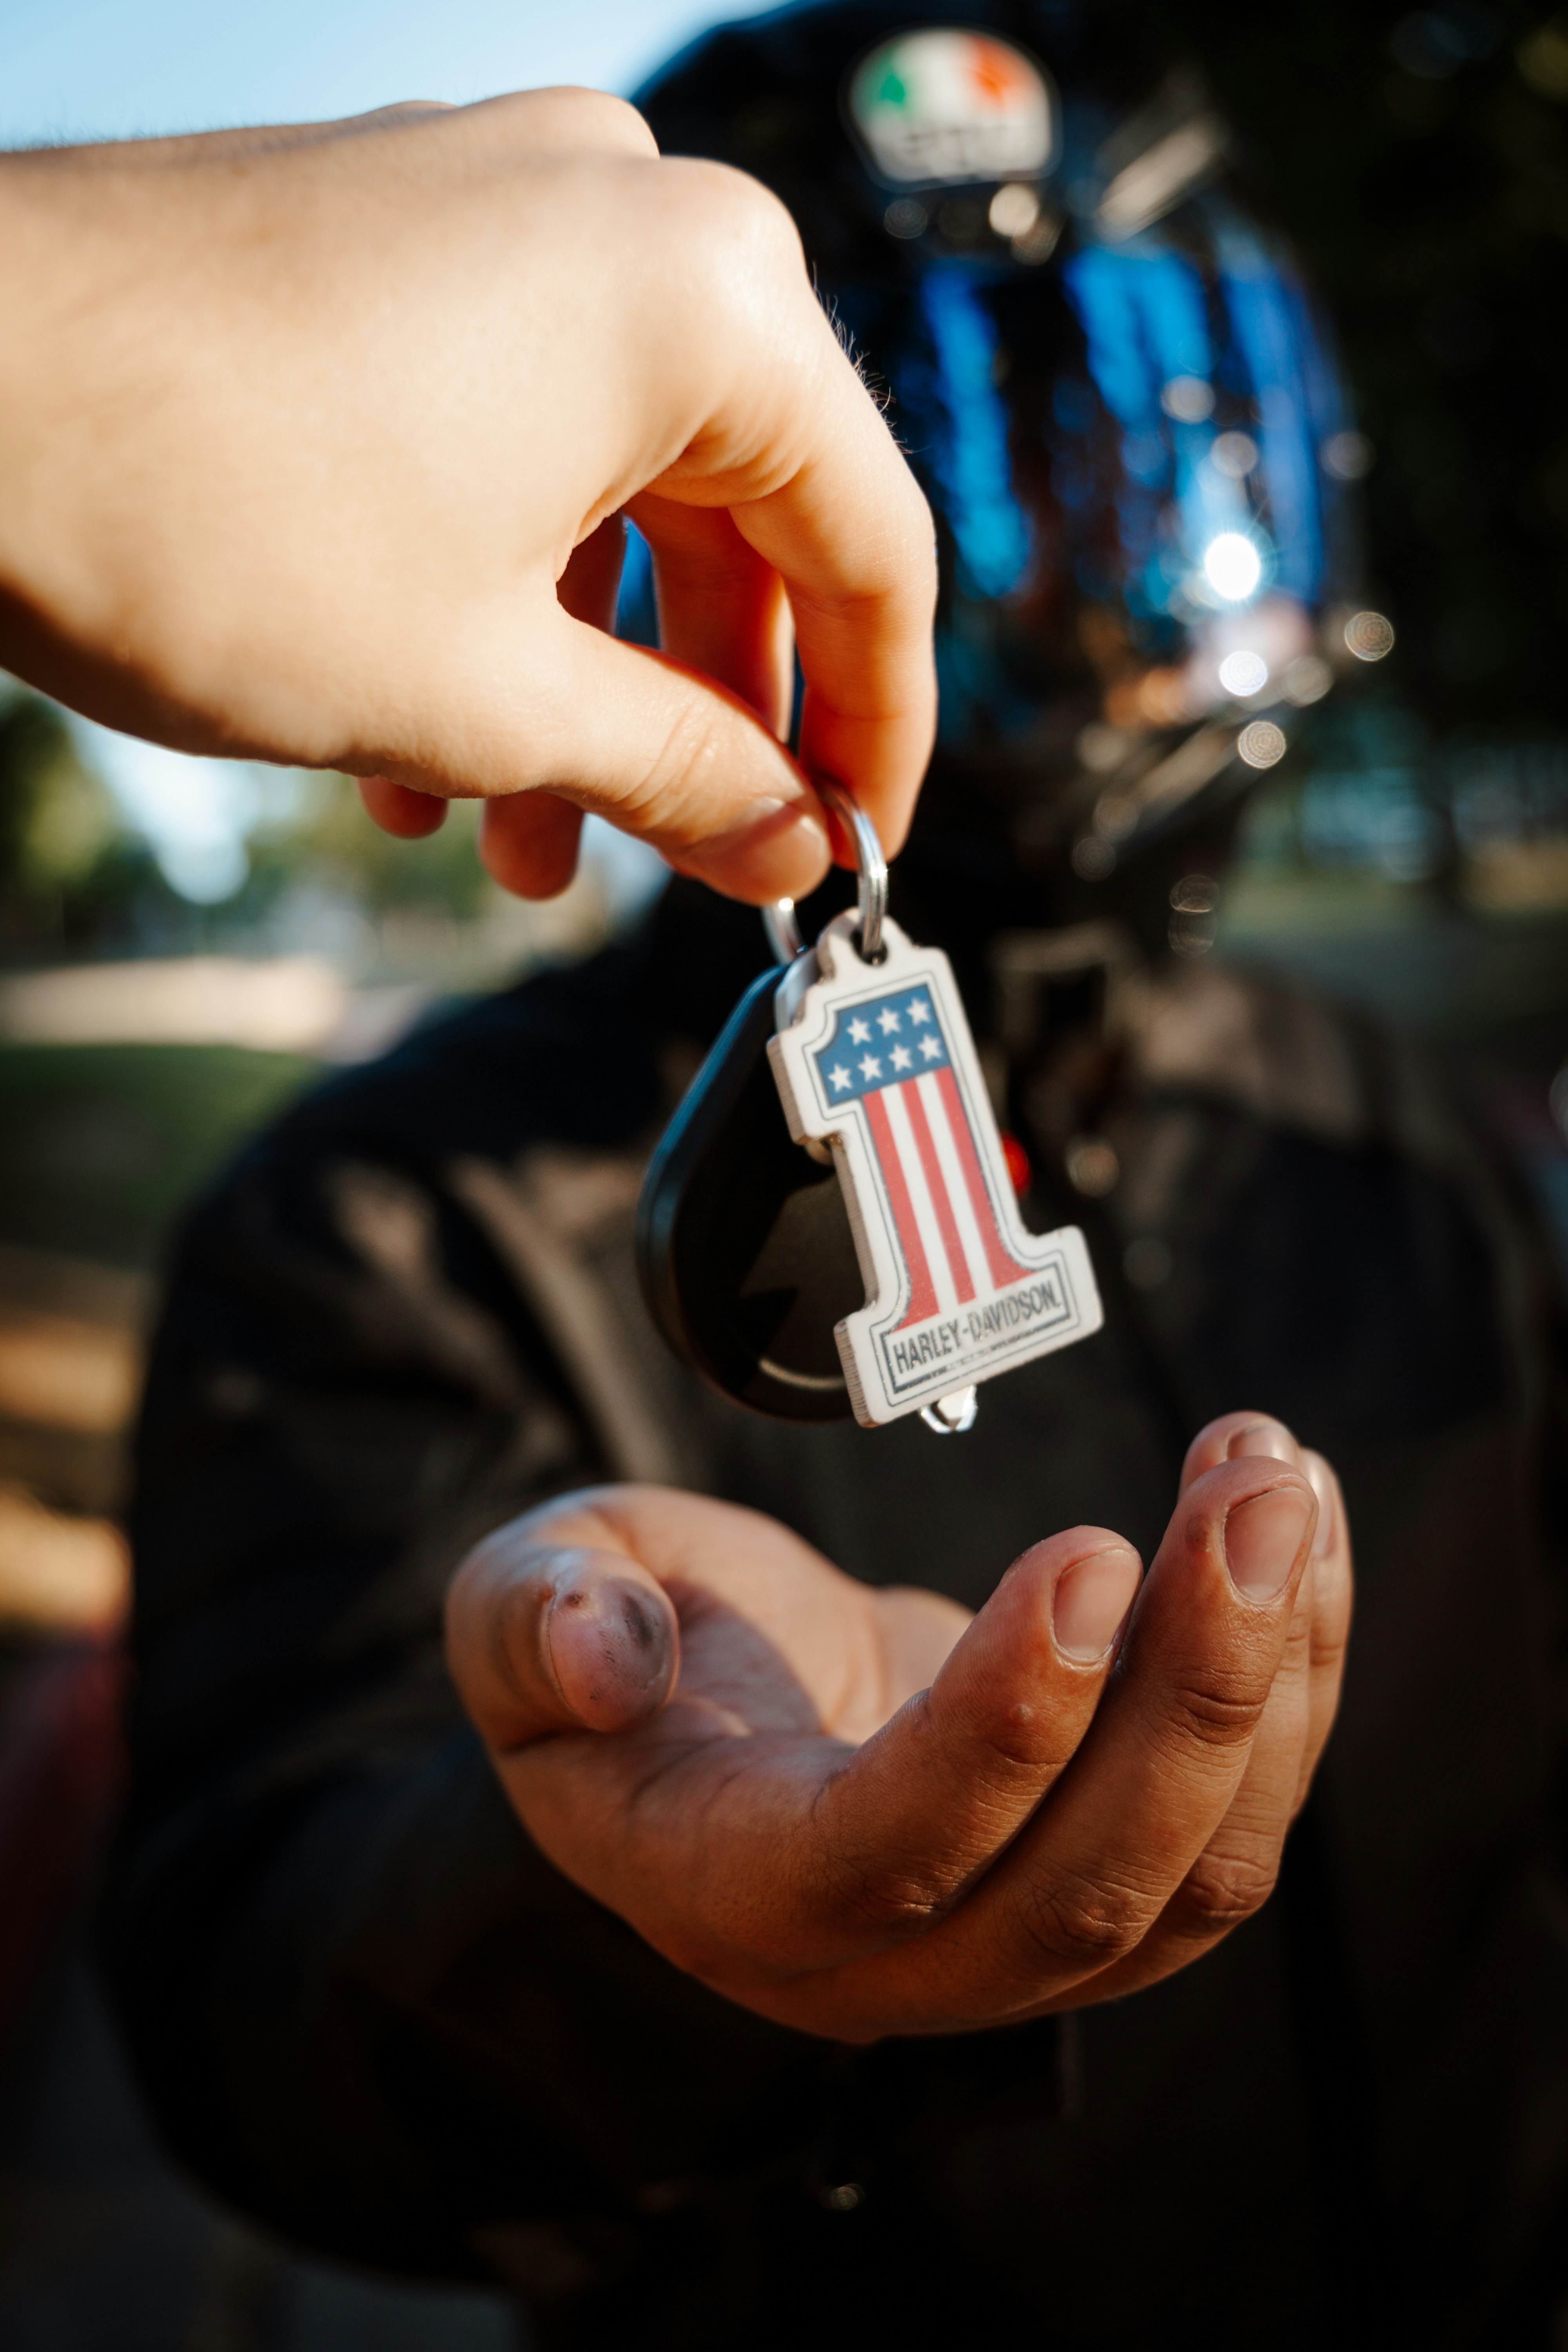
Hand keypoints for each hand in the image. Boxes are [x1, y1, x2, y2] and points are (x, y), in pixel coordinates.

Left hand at [0, 93, 935, 904]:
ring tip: (513, 842)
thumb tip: (789, 838)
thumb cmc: (205, 517)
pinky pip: (508, 437)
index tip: (846, 847)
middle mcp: (623, 222)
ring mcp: (499, 212)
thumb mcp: (491, 697)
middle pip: (743, 523)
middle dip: (699, 724)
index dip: (872, 730)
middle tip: (674, 864)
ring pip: (610, 496)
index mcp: (706, 305)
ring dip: (577, 687)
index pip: (873, 552)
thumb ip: (682, 773)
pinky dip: (490, 593)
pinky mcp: (397, 241)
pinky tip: (415, 737)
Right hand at [447, 1413, 1351, 2038]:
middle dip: (1197, 1682)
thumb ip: (536, 1623)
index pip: (888, 1848)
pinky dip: (1296, 1685)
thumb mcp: (526, 1601)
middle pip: (1085, 1883)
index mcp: (733, 1886)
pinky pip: (1239, 1825)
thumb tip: (600, 1659)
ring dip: (1273, 1673)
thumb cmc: (621, 1645)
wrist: (722, 1715)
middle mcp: (887, 1961)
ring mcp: (1015, 1948)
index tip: (1087, 1548)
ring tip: (1280, 1482)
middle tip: (1251, 1488)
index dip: (1003, 1719)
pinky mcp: (1107, 1895)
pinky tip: (1302, 1538)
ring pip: (1196, 1873)